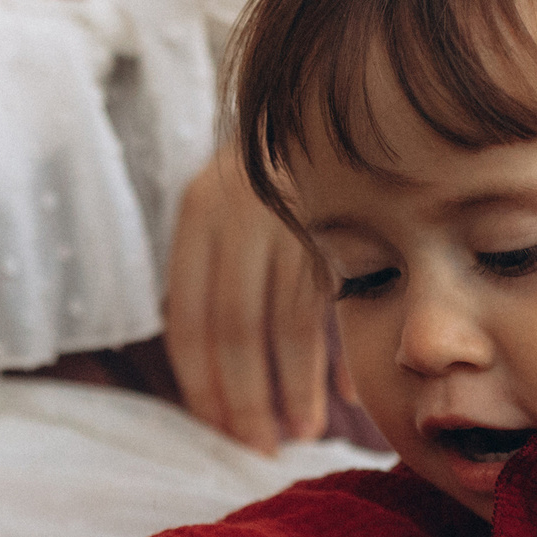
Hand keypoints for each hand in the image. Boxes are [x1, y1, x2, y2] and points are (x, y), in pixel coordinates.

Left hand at [164, 150, 327, 452]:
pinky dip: (338, 359)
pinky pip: (336, 308)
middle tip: (259, 446)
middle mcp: (239, 210)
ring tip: (302, 432)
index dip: (202, 385)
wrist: (346, 90)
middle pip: (234, 331)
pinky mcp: (345, 219)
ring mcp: (295, 212)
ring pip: (287, 326)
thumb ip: (217, 276)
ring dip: (294, 390)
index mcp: (199, 212)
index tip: (218, 428)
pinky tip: (344, 397)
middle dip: (245, 400)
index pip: (189, 320)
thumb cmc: (280, 173)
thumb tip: (210, 378)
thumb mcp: (234, 210)